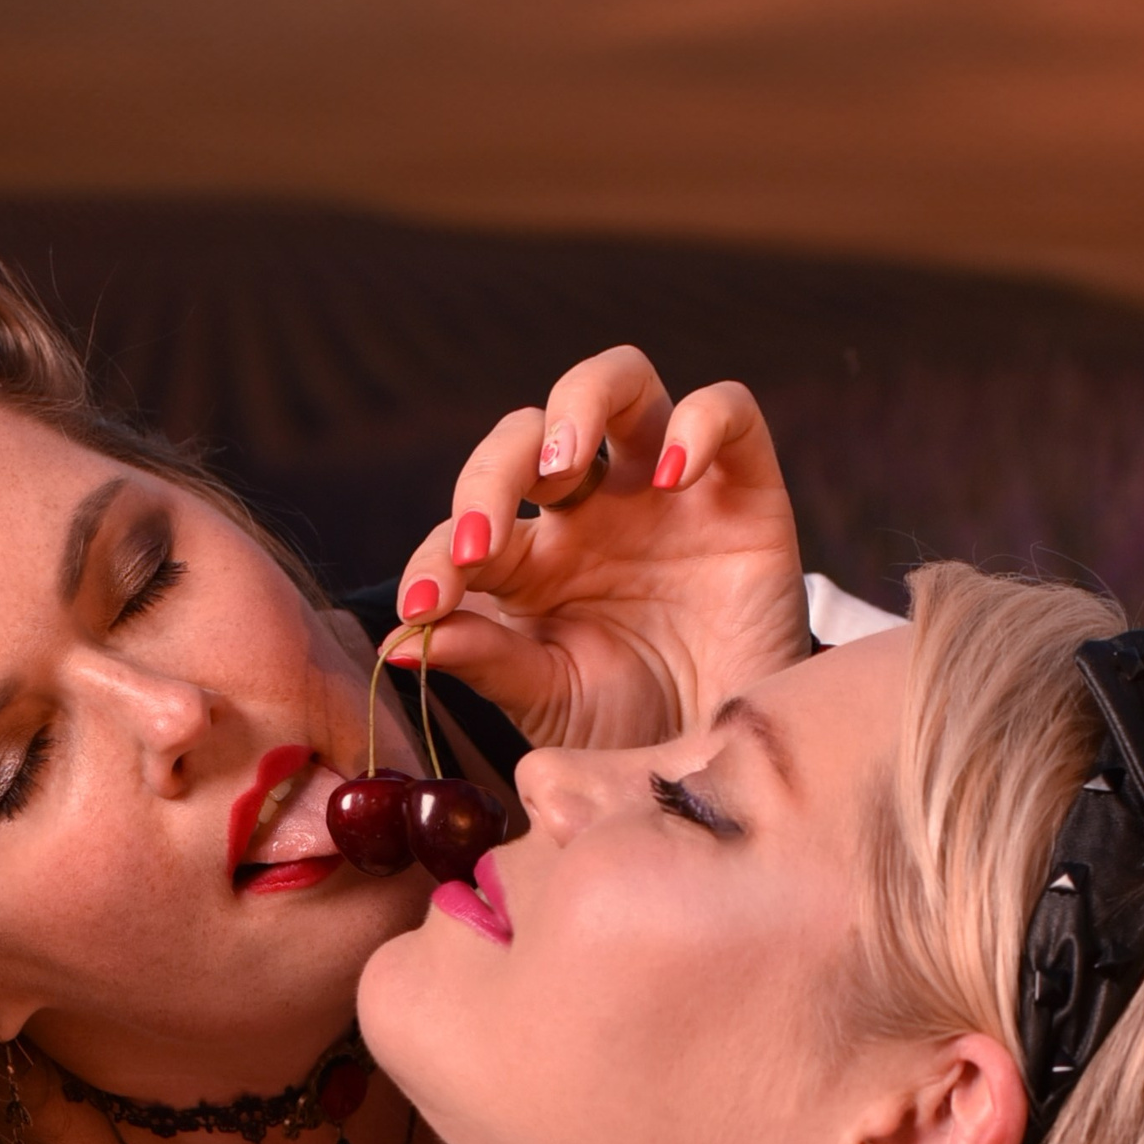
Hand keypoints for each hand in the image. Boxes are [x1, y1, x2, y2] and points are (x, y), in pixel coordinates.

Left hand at [387, 347, 811, 751]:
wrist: (728, 761)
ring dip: (578, 403)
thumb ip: (484, 659)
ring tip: (568, 463)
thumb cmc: (631, 726)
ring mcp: (665, 489)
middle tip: (481, 539)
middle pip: (527, 434)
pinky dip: (700, 421)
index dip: (434, 560)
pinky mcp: (743, 487)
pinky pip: (727, 410)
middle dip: (489, 474)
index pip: (466, 526)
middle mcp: (592, 509)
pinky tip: (672, 475)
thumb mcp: (548, 698)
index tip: (422, 610)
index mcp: (530, 558)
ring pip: (619, 382)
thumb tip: (400, 642)